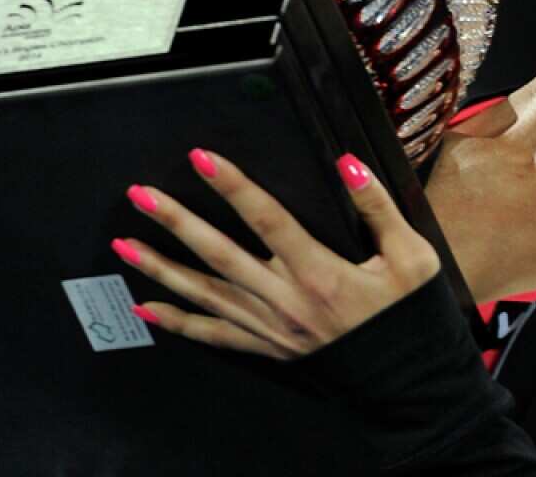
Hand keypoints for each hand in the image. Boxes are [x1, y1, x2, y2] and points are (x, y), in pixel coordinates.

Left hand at [113, 149, 441, 360]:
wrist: (408, 376)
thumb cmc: (408, 314)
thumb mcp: (411, 256)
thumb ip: (377, 207)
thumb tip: (347, 165)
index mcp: (320, 273)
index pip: (267, 219)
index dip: (233, 186)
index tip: (202, 158)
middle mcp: (287, 301)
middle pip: (220, 255)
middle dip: (177, 223)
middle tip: (141, 195)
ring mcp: (273, 329)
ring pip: (206, 295)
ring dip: (161, 268)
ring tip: (124, 243)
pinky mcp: (269, 348)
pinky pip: (215, 335)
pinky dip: (178, 322)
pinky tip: (146, 307)